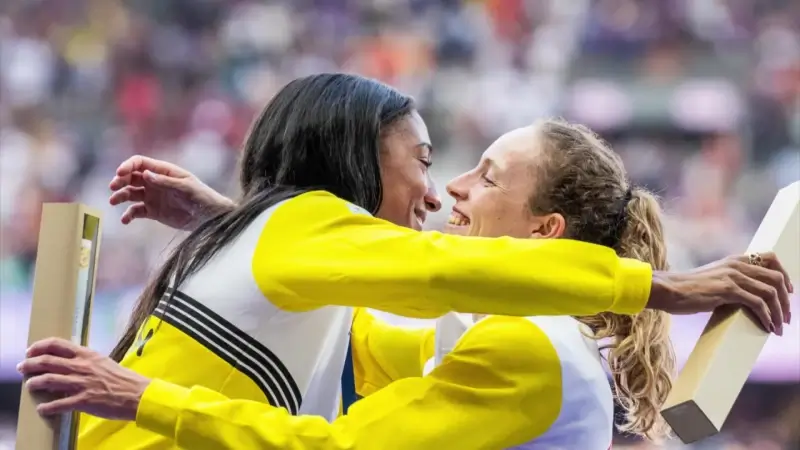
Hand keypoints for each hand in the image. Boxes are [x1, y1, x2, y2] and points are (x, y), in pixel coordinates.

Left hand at [17, 338, 149, 420]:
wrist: (138, 394)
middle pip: (48, 361)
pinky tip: (42, 408)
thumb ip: (87, 362)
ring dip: (35, 382)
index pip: (58, 344)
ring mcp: (82, 384)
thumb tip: (71, 363)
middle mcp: (82, 367)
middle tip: (22, 367)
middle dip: (31, 364)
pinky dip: (47, 407)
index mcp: (88, 355)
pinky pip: (59, 404)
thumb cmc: (124, 379)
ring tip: (29, 385)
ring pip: (49, 380)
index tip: (31, 351)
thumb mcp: (104, 363)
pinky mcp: (84, 401)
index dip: (40, 346)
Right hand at [109, 155, 235, 230]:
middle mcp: (155, 182)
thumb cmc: (202, 197)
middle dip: (120, 180)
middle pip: (131, 177)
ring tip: (113, 202)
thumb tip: (145, 174)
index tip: (119, 173)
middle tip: (113, 187)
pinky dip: (128, 215)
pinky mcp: (153, 212)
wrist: (209, 217)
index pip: (140, 163)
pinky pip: (136, 211)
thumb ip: (165, 182)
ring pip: (130, 193)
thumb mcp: (185, 188)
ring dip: (120, 196)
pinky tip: (125, 220)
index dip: (127, 166)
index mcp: (164, 171)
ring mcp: (153, 197)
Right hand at [648, 252, 792, 334]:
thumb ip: (729, 282)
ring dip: (779, 313)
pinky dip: (766, 317)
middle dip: (786, 301)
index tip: (788, 292)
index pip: (770, 258)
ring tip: (779, 327)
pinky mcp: (728, 290)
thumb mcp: (712, 279)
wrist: (668, 289)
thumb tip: (744, 298)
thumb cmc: (685, 289)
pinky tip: (766, 326)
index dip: (785, 275)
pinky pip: (758, 303)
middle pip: (776, 278)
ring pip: (770, 292)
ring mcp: (733, 276)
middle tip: (786, 317)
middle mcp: (737, 265)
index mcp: (734, 260)